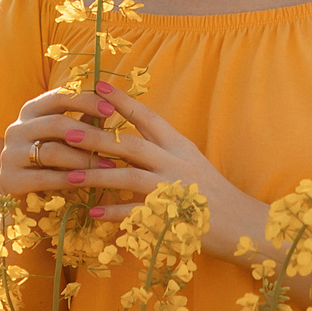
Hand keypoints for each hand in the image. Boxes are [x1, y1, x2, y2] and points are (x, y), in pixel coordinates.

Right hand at [0, 88, 130, 201]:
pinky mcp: (9, 179)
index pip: (59, 96)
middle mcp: (17, 128)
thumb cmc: (52, 160)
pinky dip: (68, 179)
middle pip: (56, 124)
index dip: (86, 101)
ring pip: (52, 151)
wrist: (21, 194)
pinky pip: (44, 178)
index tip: (112, 109)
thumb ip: (84, 122)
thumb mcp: (67, 138)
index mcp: (31, 111)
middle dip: (90, 134)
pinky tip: (88, 182)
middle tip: (116, 143)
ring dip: (84, 159)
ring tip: (109, 166)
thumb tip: (112, 105)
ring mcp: (10, 154)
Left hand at [41, 80, 264, 257]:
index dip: (121, 100)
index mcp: (179, 145)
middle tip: (66, 131)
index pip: (147, 116)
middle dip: (96, 137)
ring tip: (69, 176)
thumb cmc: (213, 194)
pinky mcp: (172, 217)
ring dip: (96, 176)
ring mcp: (174, 189)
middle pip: (130, 145)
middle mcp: (176, 163)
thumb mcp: (189, 163)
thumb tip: (123, 142)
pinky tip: (92, 213)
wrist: (244, 225)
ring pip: (129, 177)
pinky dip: (113, 213)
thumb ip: (160, 151)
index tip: (96, 85)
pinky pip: (136, 213)